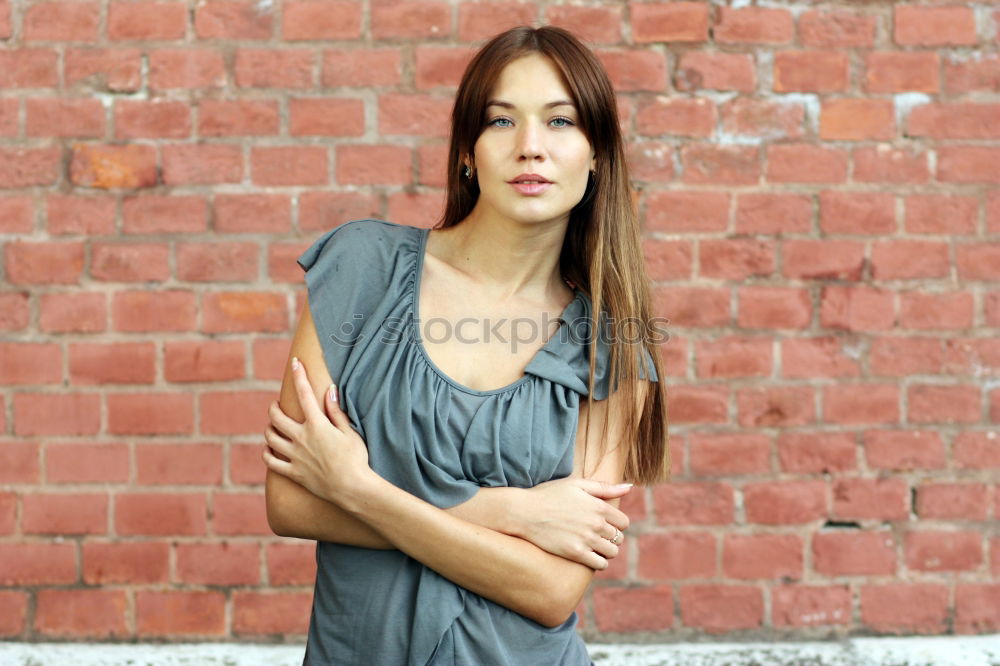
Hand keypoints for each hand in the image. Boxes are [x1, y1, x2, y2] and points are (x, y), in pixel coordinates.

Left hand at [263, 356, 371, 505]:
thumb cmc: (356, 459)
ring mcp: (294, 456)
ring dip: (269, 428)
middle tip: (277, 405)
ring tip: (273, 425)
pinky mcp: (292, 472)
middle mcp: (301, 438)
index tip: (295, 363)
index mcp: (317, 425)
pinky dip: (267, 452)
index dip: (299, 375)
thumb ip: (336, 411)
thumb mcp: (350, 432)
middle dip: (274, 406)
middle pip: (277, 416)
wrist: (352, 488)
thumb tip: (329, 390)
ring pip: (270, 437)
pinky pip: (270, 461)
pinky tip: (270, 448)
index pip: (304, 394)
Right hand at [515, 478, 631, 570]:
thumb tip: (629, 487)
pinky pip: (600, 564)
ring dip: (606, 550)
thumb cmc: (549, 495)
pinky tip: (589, 555)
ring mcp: (586, 540)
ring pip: (612, 552)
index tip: (605, 523)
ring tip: (594, 546)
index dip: (616, 523)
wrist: (524, 512)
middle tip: (597, 534)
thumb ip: (604, 487)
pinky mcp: (576, 553)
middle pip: (618, 537)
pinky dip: (599, 562)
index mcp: (599, 506)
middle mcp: (596, 523)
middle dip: (611, 536)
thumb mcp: (577, 484)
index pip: (623, 522)